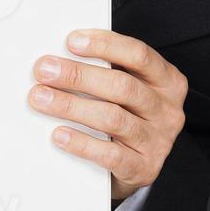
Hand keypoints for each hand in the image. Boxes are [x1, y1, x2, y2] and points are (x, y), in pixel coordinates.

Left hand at [28, 29, 187, 201]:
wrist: (137, 166)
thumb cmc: (127, 116)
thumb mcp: (127, 88)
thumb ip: (106, 69)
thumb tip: (62, 56)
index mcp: (168, 81)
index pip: (138, 55)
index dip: (105, 45)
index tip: (72, 41)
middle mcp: (167, 110)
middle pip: (122, 86)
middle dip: (78, 75)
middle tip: (45, 70)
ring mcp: (158, 141)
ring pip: (113, 118)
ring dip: (71, 106)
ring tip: (42, 98)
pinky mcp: (143, 169)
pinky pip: (110, 154)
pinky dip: (81, 142)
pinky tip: (59, 134)